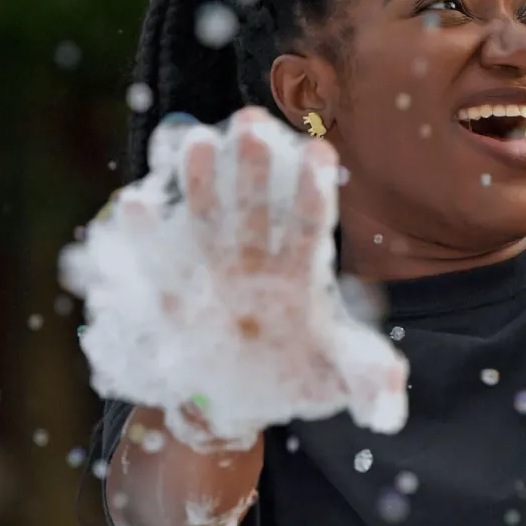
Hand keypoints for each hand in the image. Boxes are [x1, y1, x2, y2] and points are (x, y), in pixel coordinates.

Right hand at [67, 107, 407, 451]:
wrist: (243, 400)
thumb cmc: (302, 378)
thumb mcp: (340, 380)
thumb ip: (368, 382)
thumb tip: (389, 406)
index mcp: (301, 279)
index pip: (310, 226)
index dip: (313, 191)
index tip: (321, 150)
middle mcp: (257, 266)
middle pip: (257, 208)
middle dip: (254, 165)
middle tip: (251, 119)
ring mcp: (215, 277)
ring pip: (208, 222)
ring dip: (200, 183)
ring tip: (194, 139)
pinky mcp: (177, 299)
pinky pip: (160, 266)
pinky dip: (147, 238)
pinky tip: (136, 204)